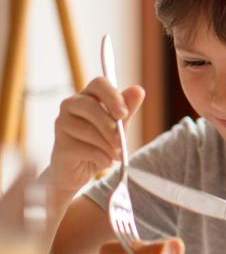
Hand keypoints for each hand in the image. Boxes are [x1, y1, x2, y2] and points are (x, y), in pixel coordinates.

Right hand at [50, 77, 144, 195]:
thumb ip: (127, 110)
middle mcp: (71, 105)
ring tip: (116, 154)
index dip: (112, 96)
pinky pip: (83, 148)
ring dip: (107, 145)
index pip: (99, 83)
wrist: (82, 170)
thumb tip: (138, 90)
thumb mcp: (120, 127)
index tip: (123, 114)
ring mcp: (62, 123)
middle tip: (121, 142)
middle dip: (110, 126)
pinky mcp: (59, 144)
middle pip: (89, 105)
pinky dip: (101, 157)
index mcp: (90, 95)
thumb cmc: (102, 143)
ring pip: (87, 129)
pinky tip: (105, 161)